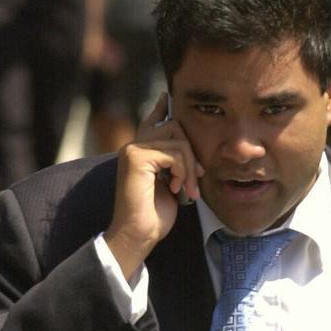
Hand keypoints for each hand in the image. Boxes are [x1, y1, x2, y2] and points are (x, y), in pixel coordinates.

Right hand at [104, 94, 203, 278]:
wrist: (139, 234)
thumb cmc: (155, 215)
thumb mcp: (171, 183)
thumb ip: (175, 163)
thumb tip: (188, 147)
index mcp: (140, 151)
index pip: (151, 122)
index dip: (161, 108)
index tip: (167, 96)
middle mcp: (134, 146)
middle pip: (174, 127)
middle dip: (192, 153)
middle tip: (196, 179)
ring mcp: (133, 150)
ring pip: (178, 141)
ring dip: (190, 167)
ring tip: (188, 190)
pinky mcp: (136, 157)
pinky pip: (174, 153)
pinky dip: (183, 171)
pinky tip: (176, 188)